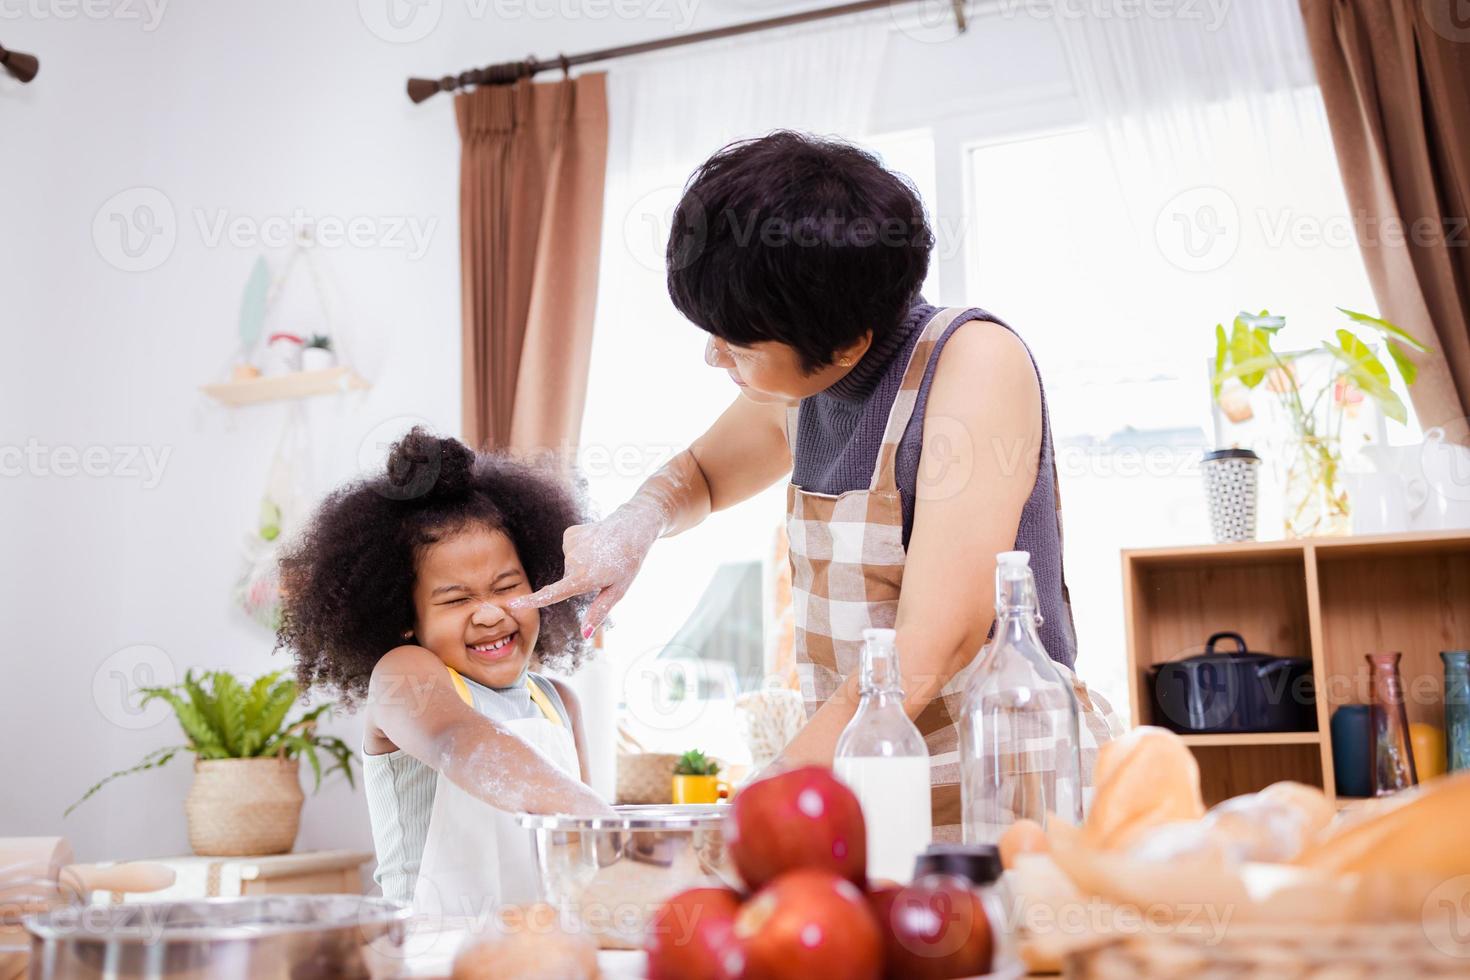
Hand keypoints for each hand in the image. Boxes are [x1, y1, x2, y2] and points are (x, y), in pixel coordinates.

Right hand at [509, 502, 663, 636]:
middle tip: (606, 568)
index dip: (532, 601)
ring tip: (603, 553)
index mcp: (583, 578)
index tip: (512, 604)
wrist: (633, 527)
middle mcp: (573, 561)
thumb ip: (598, 612)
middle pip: (568, 581)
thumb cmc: (628, 562)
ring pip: (570, 565)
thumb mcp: (617, 591)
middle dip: (582, 580)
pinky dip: (581, 549)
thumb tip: (584, 635)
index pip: (553, 594)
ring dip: (584, 563)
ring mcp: (569, 545)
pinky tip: (595, 543)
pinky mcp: (569, 534)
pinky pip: (571, 550)